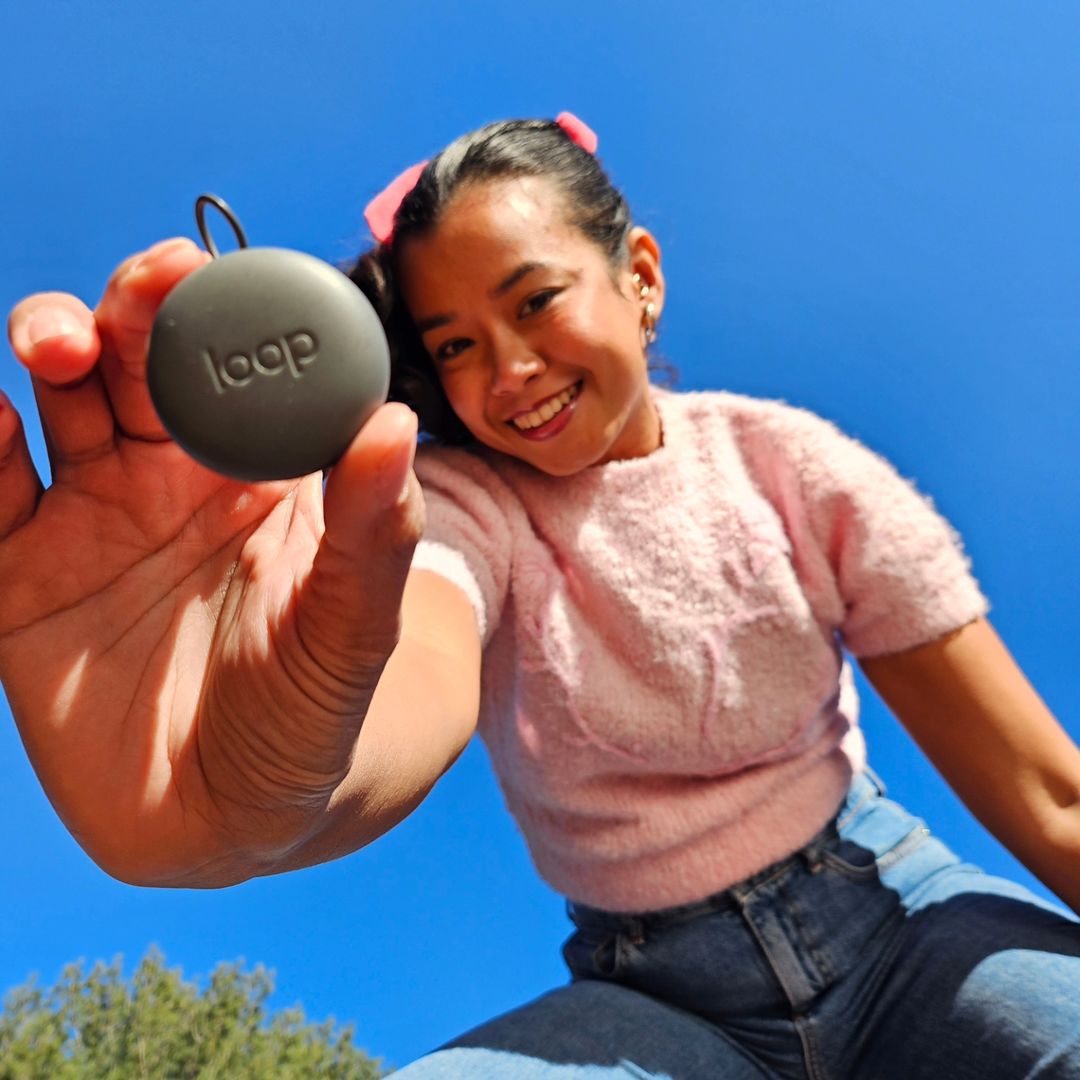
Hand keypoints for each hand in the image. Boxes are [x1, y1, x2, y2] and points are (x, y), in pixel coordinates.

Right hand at [1, 238, 423, 884]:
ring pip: (60, 397)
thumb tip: (398, 424)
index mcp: (258, 474)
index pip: (241, 365)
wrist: (230, 814)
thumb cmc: (309, 716)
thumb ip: (377, 536)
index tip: (223, 276)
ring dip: (53, 344)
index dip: (229, 311)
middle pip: (143, 356)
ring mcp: (93, 518)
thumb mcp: (354, 631)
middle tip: (149, 288)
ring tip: (60, 343)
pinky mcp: (21, 575)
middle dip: (138, 307)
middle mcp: (172, 476)